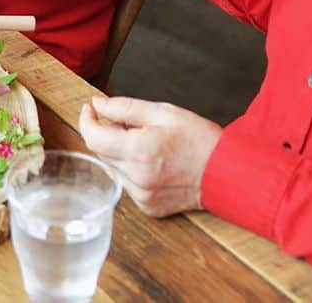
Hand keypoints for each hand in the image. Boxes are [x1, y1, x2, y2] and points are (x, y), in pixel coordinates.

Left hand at [78, 95, 221, 217]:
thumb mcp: (163, 112)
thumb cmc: (198, 138)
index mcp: (139, 151)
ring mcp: (142, 196)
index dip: (87, 120)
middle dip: (107, 133)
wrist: (225, 172)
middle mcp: (137, 178)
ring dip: (119, 152)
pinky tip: (152, 161)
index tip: (90, 108)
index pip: (94, 138)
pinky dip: (132, 169)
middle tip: (127, 121)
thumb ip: (125, 108)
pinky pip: (127, 184)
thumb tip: (98, 105)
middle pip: (101, 152)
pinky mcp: (148, 207)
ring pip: (114, 168)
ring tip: (145, 141)